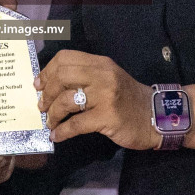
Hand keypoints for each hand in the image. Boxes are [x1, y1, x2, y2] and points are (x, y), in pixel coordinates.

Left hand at [36, 50, 157, 150]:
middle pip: (62, 76)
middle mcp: (102, 75)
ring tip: (50, 123)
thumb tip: (50, 85)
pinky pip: (76, 124)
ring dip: (52, 114)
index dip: (47, 72)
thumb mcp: (108, 79)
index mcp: (100, 63)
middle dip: (46, 93)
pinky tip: (57, 136)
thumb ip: (84, 77)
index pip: (65, 58)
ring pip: (66, 100)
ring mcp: (105, 96)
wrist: (155, 116)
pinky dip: (62, 131)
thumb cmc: (127, 99)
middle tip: (42, 107)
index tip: (38, 86)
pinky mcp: (107, 117)